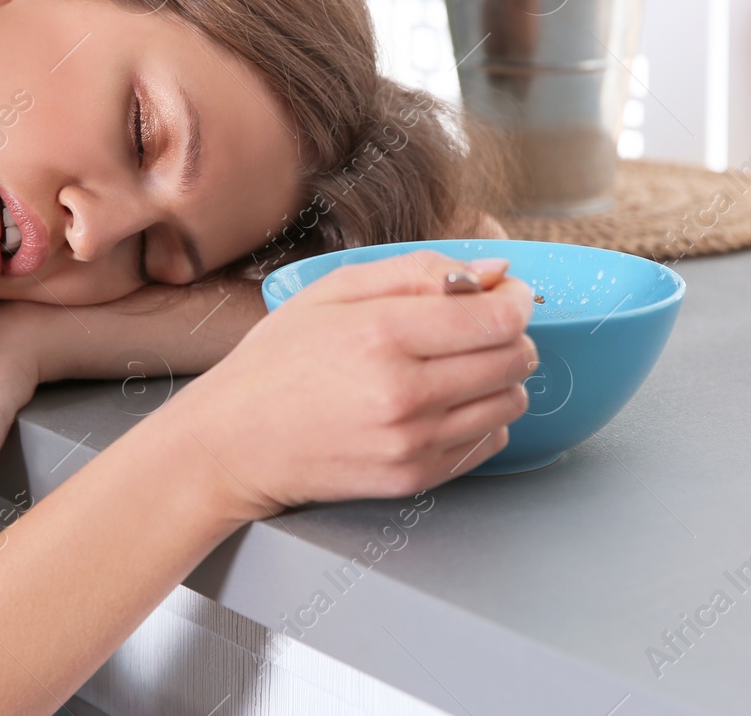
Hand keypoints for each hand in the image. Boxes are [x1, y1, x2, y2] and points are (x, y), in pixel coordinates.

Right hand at [164, 249, 535, 517]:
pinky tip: (443, 404)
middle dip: (512, 335)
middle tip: (481, 326)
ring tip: (457, 367)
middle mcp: (404, 393)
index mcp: (382, 334)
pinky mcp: (414, 479)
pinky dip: (482, 419)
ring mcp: (412, 442)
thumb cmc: (277, 362)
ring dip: (500, 379)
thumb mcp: (334, 290)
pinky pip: (490, 442)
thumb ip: (417, 271)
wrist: (234, 443)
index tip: (507, 293)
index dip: (516, 299)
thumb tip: (491, 271)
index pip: (497, 319)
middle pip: (515, 360)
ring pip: (511, 403)